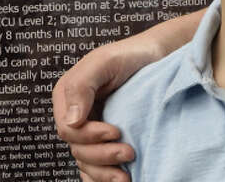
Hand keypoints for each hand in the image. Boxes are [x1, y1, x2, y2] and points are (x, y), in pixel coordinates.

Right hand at [52, 33, 173, 181]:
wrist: (157, 58)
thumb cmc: (130, 56)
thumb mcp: (104, 62)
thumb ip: (82, 86)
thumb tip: (71, 121)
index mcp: (68, 96)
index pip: (68, 130)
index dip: (89, 136)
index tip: (116, 131)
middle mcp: (75, 116)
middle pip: (77, 150)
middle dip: (102, 155)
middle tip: (129, 152)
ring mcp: (90, 132)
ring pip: (86, 163)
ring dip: (105, 172)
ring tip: (127, 175)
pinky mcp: (105, 142)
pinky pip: (94, 169)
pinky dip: (102, 178)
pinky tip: (118, 179)